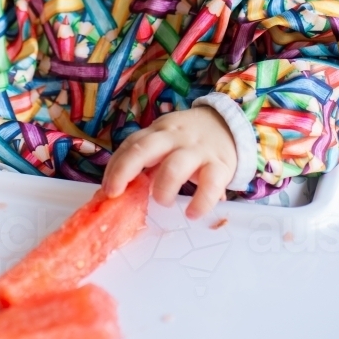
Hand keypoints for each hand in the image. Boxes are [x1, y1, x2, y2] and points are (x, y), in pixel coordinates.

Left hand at [102, 107, 236, 219]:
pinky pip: (210, 185)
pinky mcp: (220, 165)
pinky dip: (200, 202)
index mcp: (159, 131)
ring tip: (163, 202)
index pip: (131, 144)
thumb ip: (148, 160)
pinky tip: (192, 213)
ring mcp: (197, 150)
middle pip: (144, 148)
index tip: (107, 189)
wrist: (230, 125)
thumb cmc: (190, 141)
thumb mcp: (167, 141)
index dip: (116, 166)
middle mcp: (175, 137)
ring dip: (163, 189)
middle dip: (125, 170)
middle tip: (116, 193)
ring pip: (174, 166)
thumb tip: (119, 191)